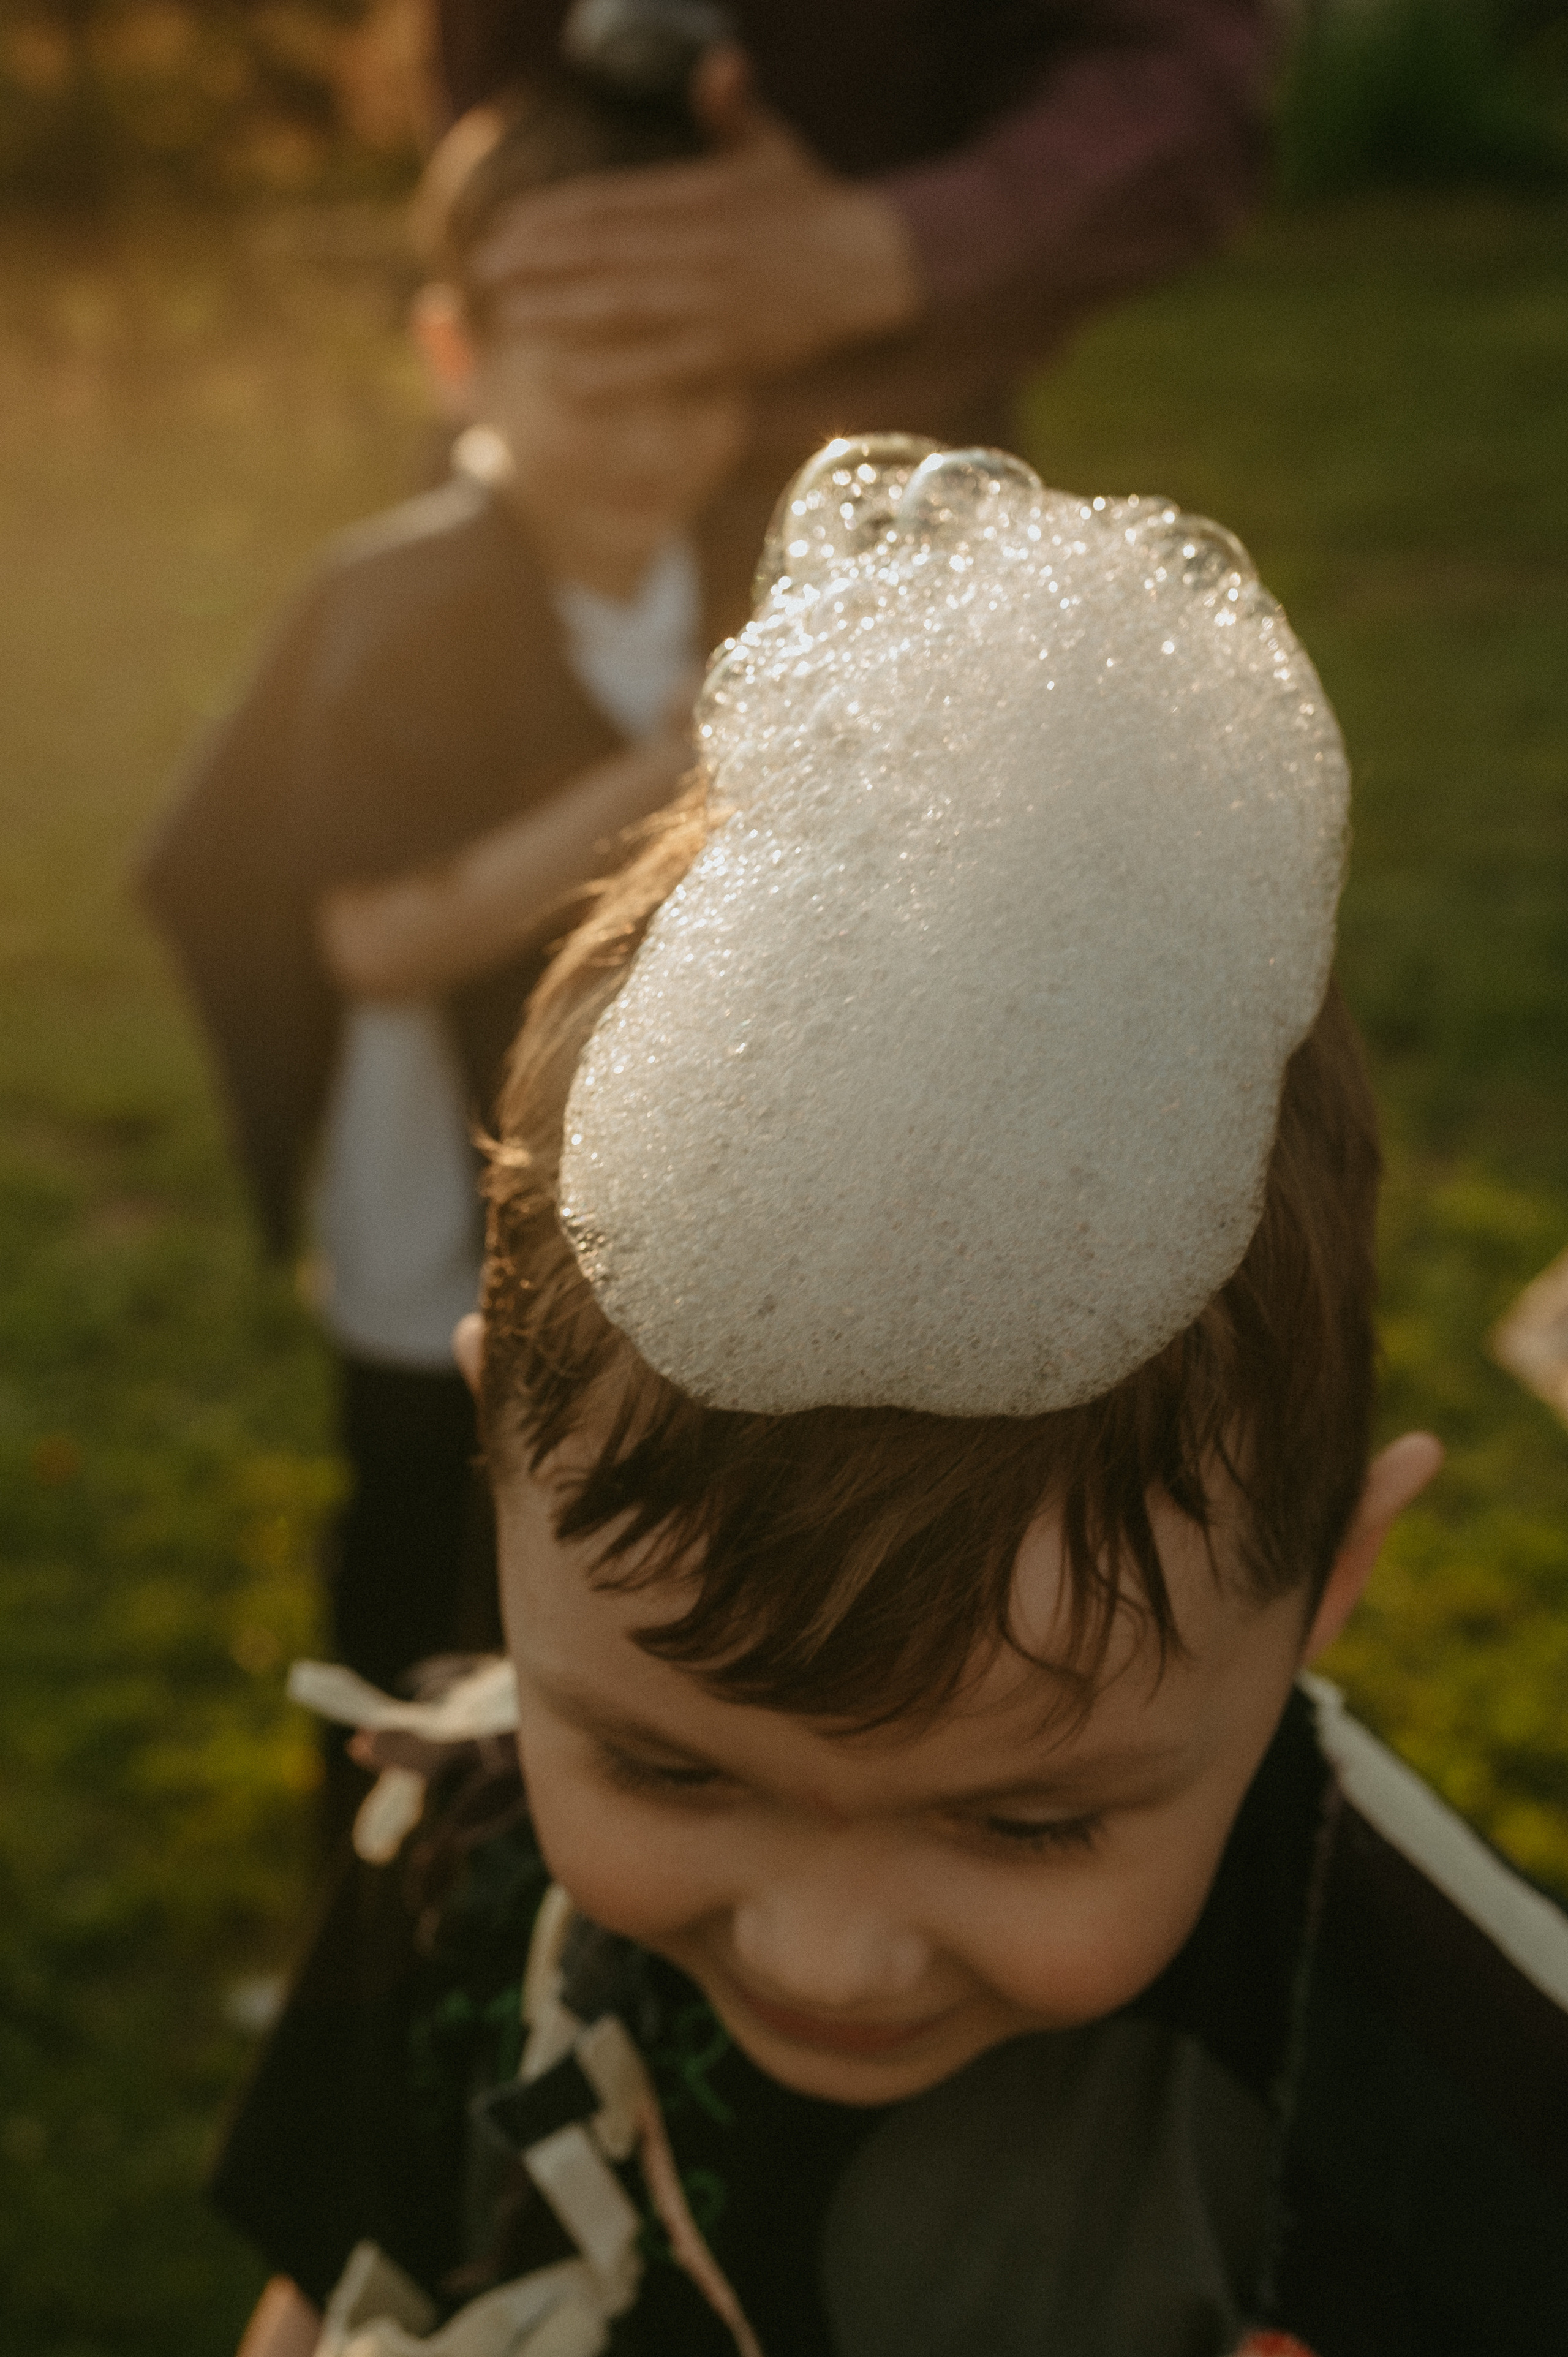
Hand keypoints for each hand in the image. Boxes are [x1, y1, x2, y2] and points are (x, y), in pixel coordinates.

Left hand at [470, 45, 924, 398]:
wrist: (874, 266)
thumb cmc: (813, 206)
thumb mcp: (774, 148)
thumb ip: (733, 110)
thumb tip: (720, 64)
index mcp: (703, 199)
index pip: (611, 205)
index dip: (552, 218)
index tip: (504, 227)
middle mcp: (703, 250)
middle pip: (604, 255)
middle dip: (539, 264)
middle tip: (483, 271)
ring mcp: (716, 305)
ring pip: (622, 308)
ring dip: (559, 312)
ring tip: (507, 316)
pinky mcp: (730, 354)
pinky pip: (658, 368)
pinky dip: (609, 375)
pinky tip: (562, 379)